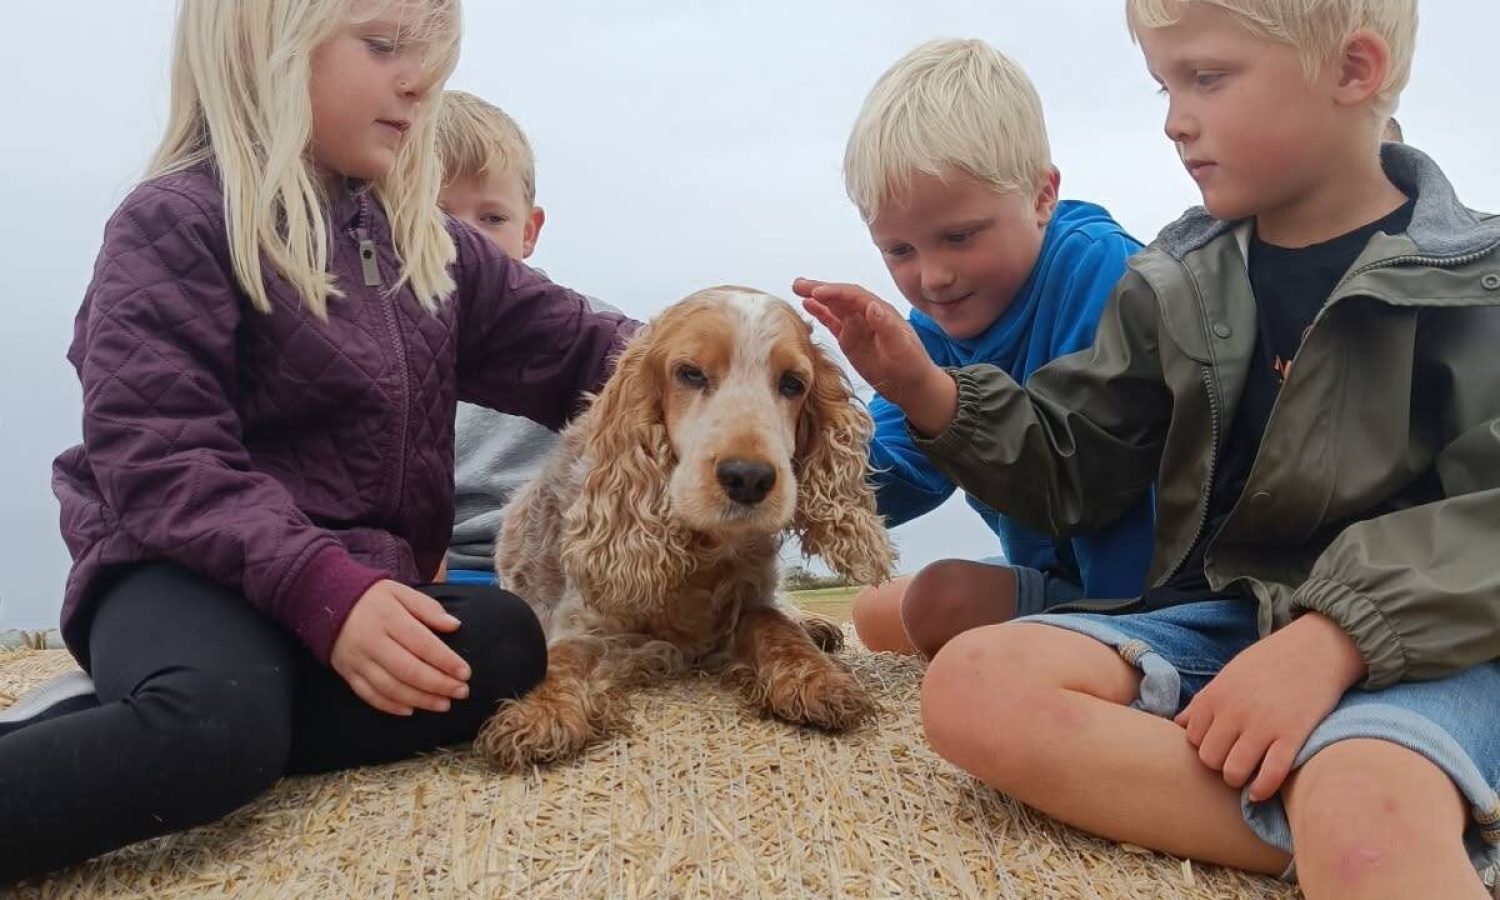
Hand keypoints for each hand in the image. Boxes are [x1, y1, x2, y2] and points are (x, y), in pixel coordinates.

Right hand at [331, 579, 471, 715]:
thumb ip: (428, 608)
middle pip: (408, 670)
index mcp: (388, 618)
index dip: (446, 661)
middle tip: (461, 692)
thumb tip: (455, 626)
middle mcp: (371, 641)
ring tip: (444, 704)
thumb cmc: (373, 598)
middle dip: (438, 684)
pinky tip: (411, 709)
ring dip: (420, 700)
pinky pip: (369, 695)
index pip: (422, 644)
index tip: (465, 673)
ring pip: (390, 687)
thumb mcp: (401, 592)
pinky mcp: (348, 674)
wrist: (328, 603)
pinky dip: (390, 706)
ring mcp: (358, 660)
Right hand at [792, 277, 955, 434]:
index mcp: (880, 311)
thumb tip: (872, 306)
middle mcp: (867, 314)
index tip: (817, 292)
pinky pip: (832, 323)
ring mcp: (857, 327)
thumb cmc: (912, 365)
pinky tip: (808, 306)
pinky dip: (820, 313)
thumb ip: (886, 326)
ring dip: (817, 298)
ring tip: (797, 289)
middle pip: (840, 297)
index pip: (854, 296)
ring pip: (834, 307)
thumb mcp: (902, 347)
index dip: (835, 292)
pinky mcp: (850, 340)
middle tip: (799, 284)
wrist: (912, 385)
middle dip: (820, 289)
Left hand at [1176, 612, 1366, 801]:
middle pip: (1209, 759)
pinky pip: (1270, 775)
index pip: (1192, 739)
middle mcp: (1234, 711)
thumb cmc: (1269, 663)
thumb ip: (1204, 702)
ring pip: (1234, 772)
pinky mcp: (1292, 736)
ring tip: (1247, 775)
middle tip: (1233, 760)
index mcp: (1215, 695)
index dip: (1204, 746)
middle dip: (1219, 765)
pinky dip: (1263, 789)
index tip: (1220, 745)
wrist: (1316, 648)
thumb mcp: (1229, 675)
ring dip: (1239, 780)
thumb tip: (1178, 725)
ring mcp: (1263, 725)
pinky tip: (1260, 791)